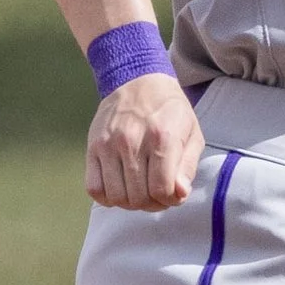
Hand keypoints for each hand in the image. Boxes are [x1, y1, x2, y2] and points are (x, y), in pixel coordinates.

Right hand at [86, 72, 203, 210]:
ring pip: (117, 197)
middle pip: (139, 198)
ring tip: (139, 190)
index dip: (170, 200)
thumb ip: (188, 166)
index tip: (172, 193)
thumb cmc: (169, 111)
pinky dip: (107, 197)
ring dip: (130, 202)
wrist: (137, 81)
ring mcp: (109, 145)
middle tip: (156, 193)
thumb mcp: (192, 133)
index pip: (162, 190)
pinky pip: (94, 189)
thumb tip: (179, 194)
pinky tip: (120, 186)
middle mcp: (132, 141)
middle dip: (152, 204)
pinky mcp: (92, 148)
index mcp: (162, 137)